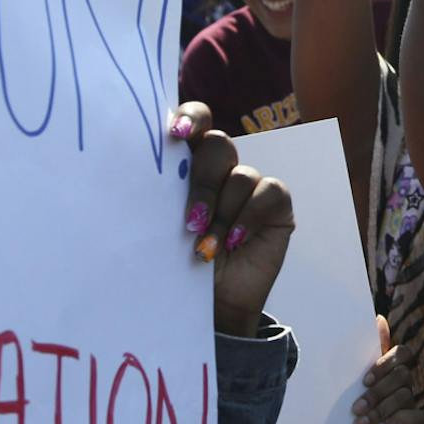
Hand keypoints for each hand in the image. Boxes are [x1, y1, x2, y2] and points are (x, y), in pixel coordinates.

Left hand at [170, 102, 295, 334]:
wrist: (212, 305)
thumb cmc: (180, 265)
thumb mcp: (163, 227)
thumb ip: (162, 194)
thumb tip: (148, 171)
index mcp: (188, 164)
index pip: (195, 121)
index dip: (190, 118)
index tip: (176, 133)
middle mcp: (221, 168)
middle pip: (218, 145)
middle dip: (203, 183)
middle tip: (191, 221)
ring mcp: (250, 184)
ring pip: (240, 175)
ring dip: (222, 213)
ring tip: (206, 246)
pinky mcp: (275, 203)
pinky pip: (268, 192)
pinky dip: (248, 216)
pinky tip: (235, 241)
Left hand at [350, 316, 423, 423]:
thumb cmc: (356, 406)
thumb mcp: (352, 383)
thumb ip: (360, 355)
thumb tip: (377, 319)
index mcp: (390, 369)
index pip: (403, 352)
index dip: (387, 362)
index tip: (365, 379)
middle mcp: (404, 383)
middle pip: (401, 374)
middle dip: (378, 391)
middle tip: (356, 406)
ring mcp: (412, 402)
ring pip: (404, 395)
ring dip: (380, 409)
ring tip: (360, 421)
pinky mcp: (417, 421)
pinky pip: (413, 415)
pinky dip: (396, 419)